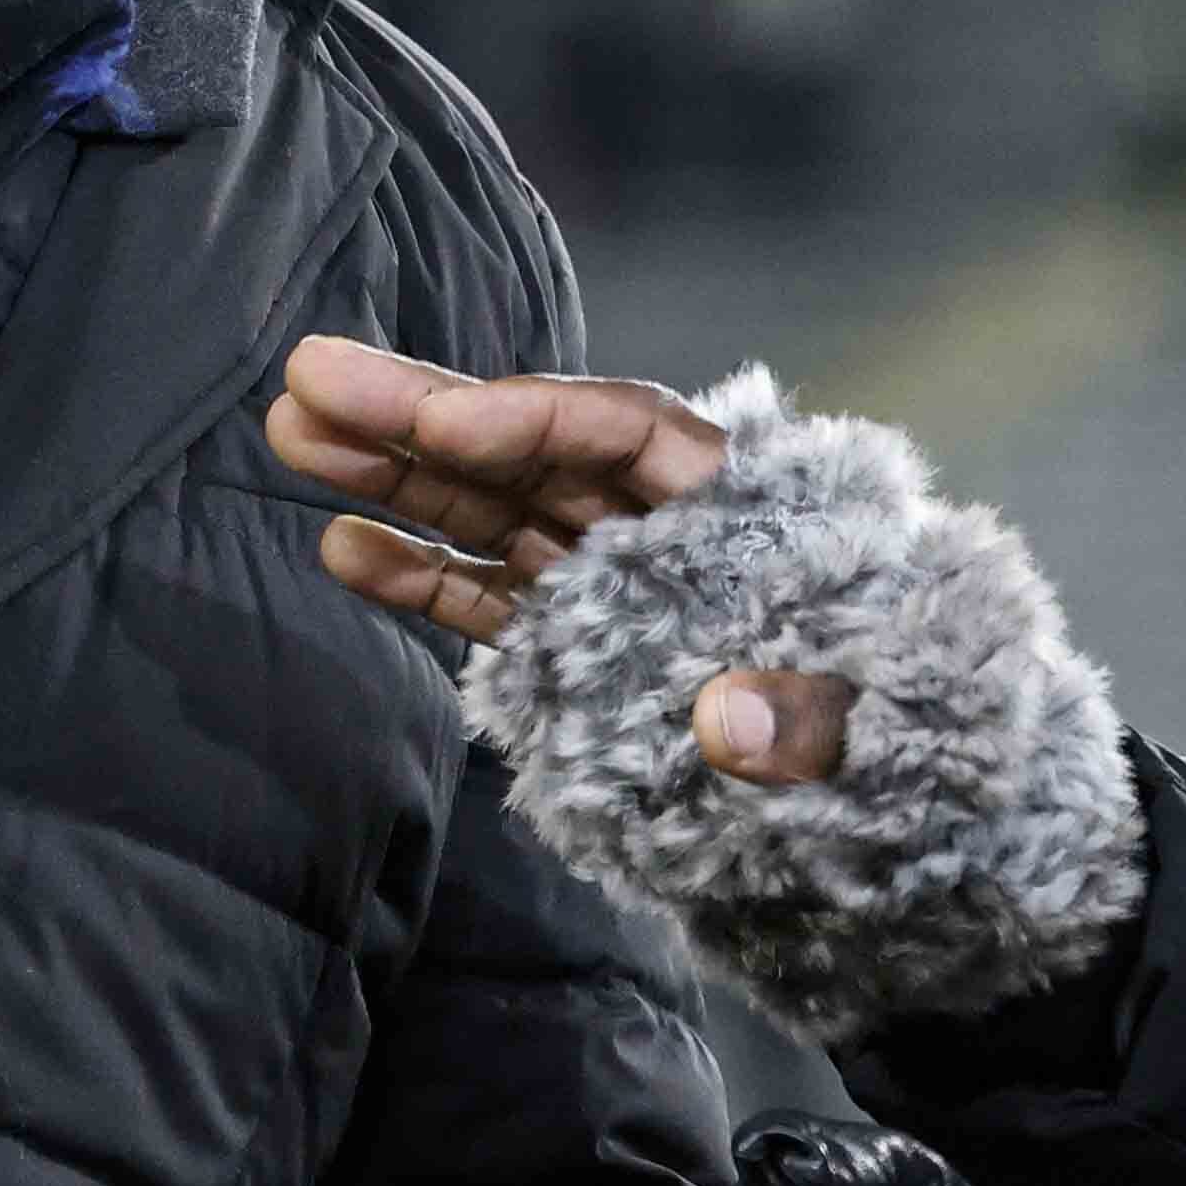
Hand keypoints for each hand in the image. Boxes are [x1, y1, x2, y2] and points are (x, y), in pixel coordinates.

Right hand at [272, 338, 864, 783]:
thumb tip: (743, 727)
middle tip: (307, 374)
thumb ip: (805, 716)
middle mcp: (662, 523)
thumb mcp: (866, 715)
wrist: (894, 810)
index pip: (624, 431)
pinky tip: (344, 543)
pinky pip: (488, 596)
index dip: (531, 417)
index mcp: (746, 501)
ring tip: (291, 431)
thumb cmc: (892, 732)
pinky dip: (420, 572)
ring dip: (392, 473)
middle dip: (419, 413)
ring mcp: (612, 581)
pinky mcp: (577, 646)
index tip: (447, 419)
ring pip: (489, 510)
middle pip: (530, 450)